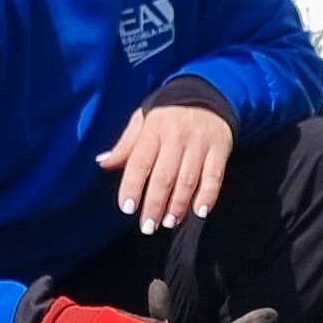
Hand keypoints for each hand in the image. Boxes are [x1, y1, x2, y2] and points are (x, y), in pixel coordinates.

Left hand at [97, 103, 235, 233]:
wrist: (208, 96)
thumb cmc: (169, 116)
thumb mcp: (143, 120)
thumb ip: (125, 145)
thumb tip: (102, 162)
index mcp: (153, 129)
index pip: (140, 161)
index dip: (132, 186)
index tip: (127, 208)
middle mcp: (176, 135)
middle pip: (164, 175)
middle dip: (154, 204)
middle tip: (148, 226)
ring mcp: (200, 142)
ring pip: (188, 179)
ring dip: (178, 205)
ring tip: (169, 222)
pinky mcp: (220, 148)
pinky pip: (214, 176)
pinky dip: (207, 196)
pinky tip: (199, 212)